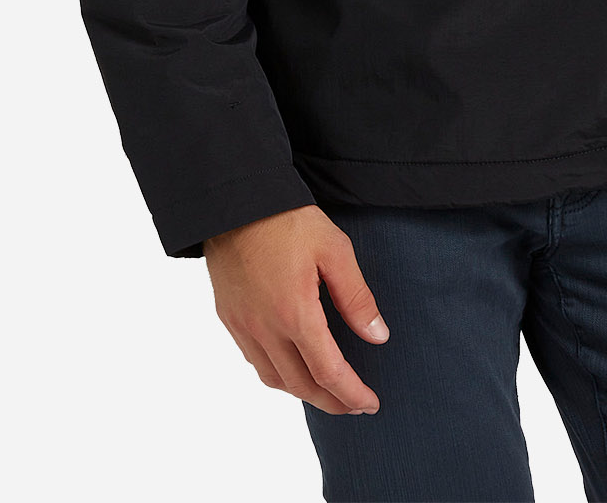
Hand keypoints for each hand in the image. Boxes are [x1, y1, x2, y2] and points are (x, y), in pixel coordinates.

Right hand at [205, 205, 387, 415]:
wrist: (235, 200)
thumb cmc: (287, 220)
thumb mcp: (334, 249)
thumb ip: (356, 297)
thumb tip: (377, 336)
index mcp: (295, 314)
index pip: (328, 373)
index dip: (352, 394)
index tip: (370, 404)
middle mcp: (265, 329)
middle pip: (302, 385)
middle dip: (332, 402)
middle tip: (355, 405)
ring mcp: (243, 325)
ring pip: (275, 379)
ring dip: (303, 392)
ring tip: (327, 390)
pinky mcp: (229, 317)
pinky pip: (254, 361)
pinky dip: (277, 375)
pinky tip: (291, 366)